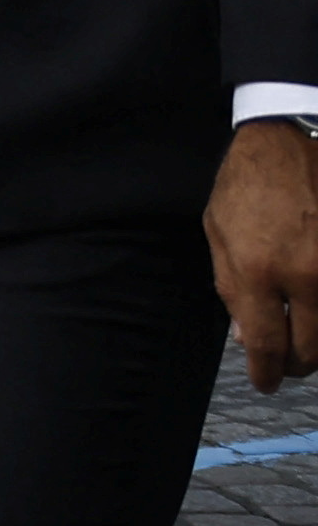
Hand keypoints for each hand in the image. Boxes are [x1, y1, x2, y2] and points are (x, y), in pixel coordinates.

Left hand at [215, 119, 317, 390]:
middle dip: (294, 366)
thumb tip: (248, 340)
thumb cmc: (244, 186)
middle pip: (309, 350)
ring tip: (303, 345)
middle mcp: (303, 274)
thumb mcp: (218, 234)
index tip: (264, 382)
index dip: (266, 372)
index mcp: (257, 270)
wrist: (284, 143)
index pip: (266, 344)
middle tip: (284, 365)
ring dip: (317, 348)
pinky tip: (314, 316)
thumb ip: (231, 290)